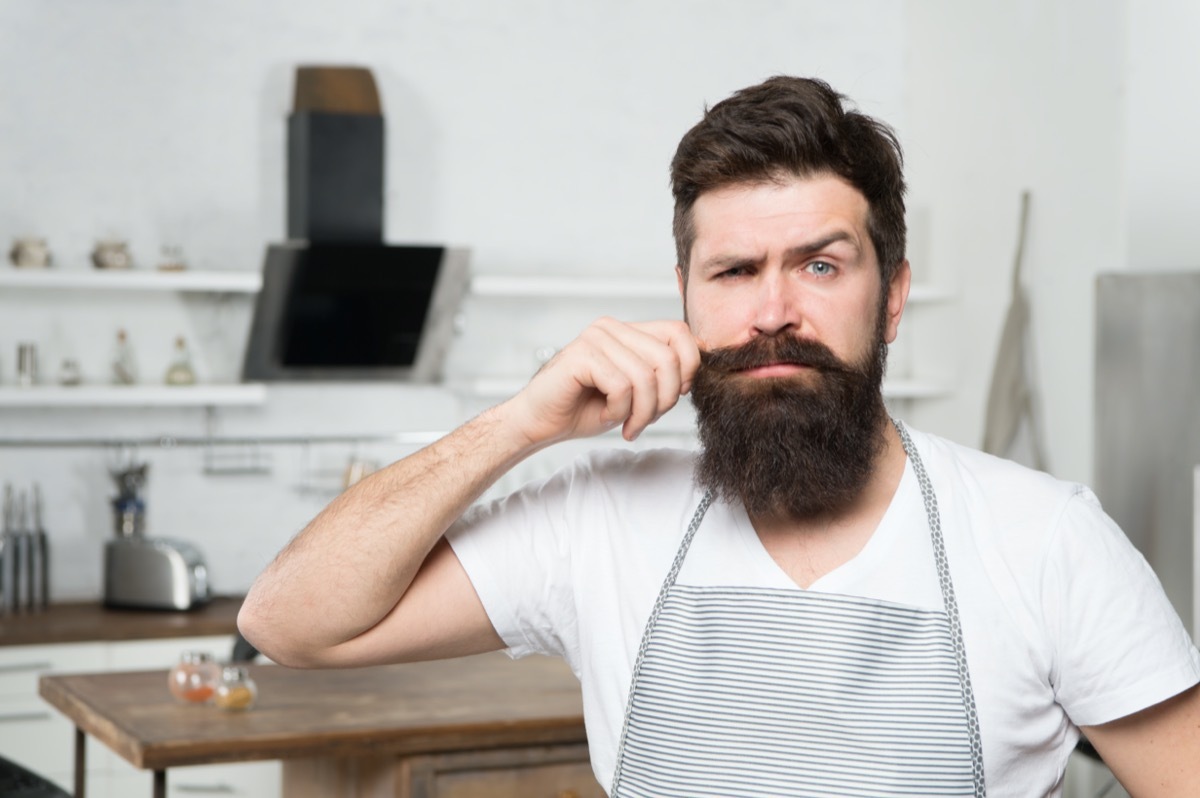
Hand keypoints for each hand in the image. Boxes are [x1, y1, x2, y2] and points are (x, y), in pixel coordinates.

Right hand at [502, 317, 699, 446]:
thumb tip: (701, 361)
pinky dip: (619, 409)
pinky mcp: (581, 356)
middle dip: (666, 399)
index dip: (689, 367)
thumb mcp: (636, 391)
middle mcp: (612, 327)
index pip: (679, 332)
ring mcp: (595, 339)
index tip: (677, 396)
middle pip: (669, 357)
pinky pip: (622, 385)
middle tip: (646, 420)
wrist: (540, 423)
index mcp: (628, 331)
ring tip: (628, 424)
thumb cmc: (585, 408)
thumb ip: (662, 374)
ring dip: (643, 411)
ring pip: (647, 376)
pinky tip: (607, 415)